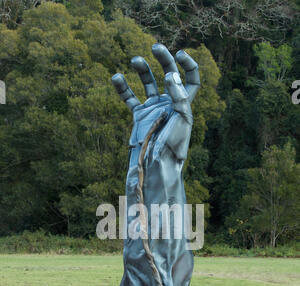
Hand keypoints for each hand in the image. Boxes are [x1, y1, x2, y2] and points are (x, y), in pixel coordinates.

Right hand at [111, 44, 199, 159]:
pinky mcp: (140, 116)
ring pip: (148, 83)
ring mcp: (154, 109)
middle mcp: (170, 103)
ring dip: (142, 69)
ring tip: (135, 60)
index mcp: (184, 103)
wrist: (156, 165)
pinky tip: (116, 77)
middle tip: (155, 47)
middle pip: (169, 74)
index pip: (191, 79)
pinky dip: (123, 88)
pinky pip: (130, 98)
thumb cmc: (173, 145)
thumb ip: (178, 95)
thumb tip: (172, 73)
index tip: (180, 54)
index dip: (188, 64)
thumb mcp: (182, 119)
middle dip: (163, 59)